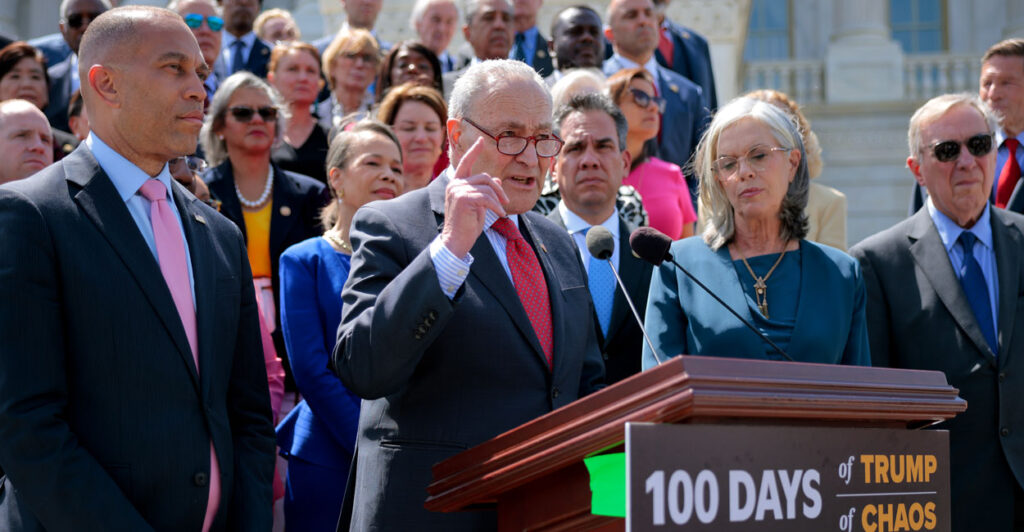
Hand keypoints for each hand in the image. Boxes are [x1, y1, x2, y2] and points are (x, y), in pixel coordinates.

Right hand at [440, 138, 508, 257]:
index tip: (481, 140)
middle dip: (498, 189)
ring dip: (498, 200)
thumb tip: (497, 180)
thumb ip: (485, 191)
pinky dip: (496, 206)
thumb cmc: (467, 225)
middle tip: (506, 201)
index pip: (465, 162)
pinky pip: (487, 197)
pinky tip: (500, 214)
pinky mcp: (464, 198)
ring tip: (502, 211)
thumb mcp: (479, 205)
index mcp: (456, 184)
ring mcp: (458, 190)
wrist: (456, 241)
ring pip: (487, 187)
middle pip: (484, 177)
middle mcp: (455, 184)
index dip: (474, 151)